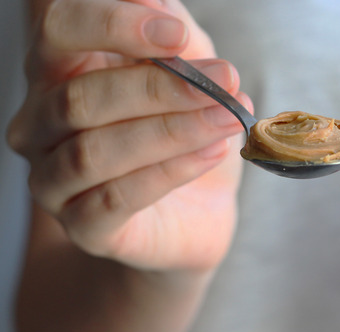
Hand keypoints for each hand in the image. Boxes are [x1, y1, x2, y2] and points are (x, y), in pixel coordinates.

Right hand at [7, 0, 250, 270]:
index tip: (175, 33)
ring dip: (171, 130)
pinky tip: (214, 153)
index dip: (112, 24)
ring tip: (228, 119)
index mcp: (58, 71)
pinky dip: (171, 171)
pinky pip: (116, 198)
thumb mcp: (188, 68)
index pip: (57, 30)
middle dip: (160, 86)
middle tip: (225, 81)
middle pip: (79, 95)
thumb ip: (171, 31)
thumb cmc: (185, 129)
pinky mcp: (83, 227)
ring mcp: (54, 179)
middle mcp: (40, 123)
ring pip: (95, 150)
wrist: (199, 211)